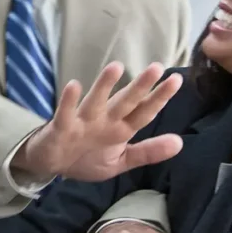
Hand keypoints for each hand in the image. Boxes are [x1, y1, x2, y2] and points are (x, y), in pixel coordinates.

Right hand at [18, 62, 183, 181]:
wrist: (51, 165)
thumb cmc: (87, 158)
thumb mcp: (121, 161)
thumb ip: (147, 152)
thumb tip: (180, 142)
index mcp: (120, 129)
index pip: (144, 112)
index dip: (159, 98)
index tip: (176, 81)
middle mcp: (104, 120)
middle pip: (125, 102)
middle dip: (140, 87)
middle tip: (156, 68)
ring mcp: (82, 122)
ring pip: (96, 102)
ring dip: (104, 86)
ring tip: (116, 67)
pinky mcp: (61, 127)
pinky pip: (65, 113)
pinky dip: (69, 101)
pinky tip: (74, 86)